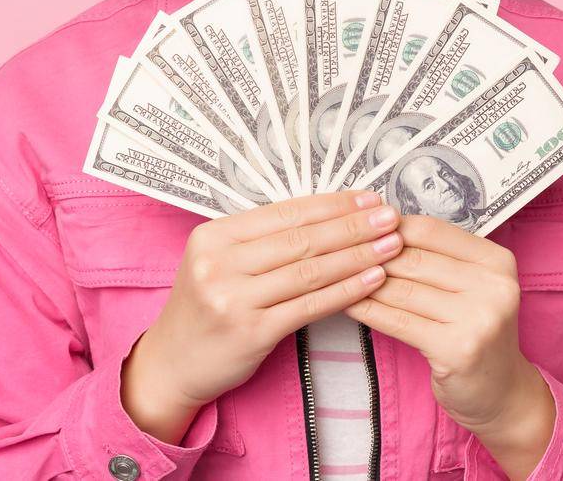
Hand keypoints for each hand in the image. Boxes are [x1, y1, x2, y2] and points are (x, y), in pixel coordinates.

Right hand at [121, 190, 401, 442]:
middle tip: (391, 218)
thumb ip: (262, 239)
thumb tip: (328, 214)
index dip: (332, 204)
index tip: (368, 199)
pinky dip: (346, 291)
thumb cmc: (206, 307)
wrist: (171, 362)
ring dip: (357, 256)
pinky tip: (373, 280)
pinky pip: (309, 306)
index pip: (285, 212)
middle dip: (352, 227)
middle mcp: (220, 263)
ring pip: (309, 271)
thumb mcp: (219, 261)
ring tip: (391, 246)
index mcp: (214, 235)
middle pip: (301, 239)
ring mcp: (233, 299)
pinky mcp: (251, 333)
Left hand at [342, 215, 556, 479]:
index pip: (433, 231)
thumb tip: (379, 229)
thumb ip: (438, 258)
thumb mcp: (472, 287)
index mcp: (497, 260)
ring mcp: (479, 319)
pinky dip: (368, 310)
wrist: (501, 392)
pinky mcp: (457, 348)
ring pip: (403, 290)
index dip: (392, 227)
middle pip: (415, 260)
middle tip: (340, 252)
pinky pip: (399, 321)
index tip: (362, 227)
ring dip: (364, 283)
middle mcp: (494, 286)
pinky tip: (347, 304)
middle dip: (373, 256)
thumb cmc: (475, 332)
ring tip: (337, 275)